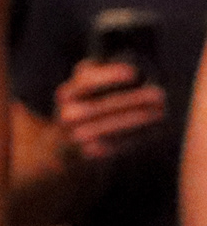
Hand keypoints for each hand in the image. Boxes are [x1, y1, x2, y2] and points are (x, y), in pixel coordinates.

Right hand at [53, 59, 167, 160]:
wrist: (65, 146)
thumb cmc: (85, 106)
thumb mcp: (84, 86)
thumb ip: (100, 72)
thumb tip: (136, 73)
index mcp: (67, 93)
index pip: (86, 82)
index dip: (109, 76)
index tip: (133, 73)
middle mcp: (67, 115)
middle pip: (102, 106)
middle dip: (134, 100)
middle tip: (160, 95)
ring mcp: (77, 136)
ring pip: (112, 126)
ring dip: (140, 118)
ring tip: (161, 112)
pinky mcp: (90, 153)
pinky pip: (117, 144)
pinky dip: (138, 135)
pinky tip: (153, 128)